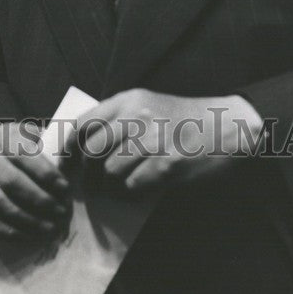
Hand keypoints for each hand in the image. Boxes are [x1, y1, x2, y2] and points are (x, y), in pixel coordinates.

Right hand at [0, 121, 71, 240]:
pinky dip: (8, 231)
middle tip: (60, 212)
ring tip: (49, 228)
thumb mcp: (33, 137)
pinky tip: (28, 236)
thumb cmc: (18, 147)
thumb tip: (74, 156)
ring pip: (0, 205)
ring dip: (27, 220)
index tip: (65, 188)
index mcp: (4, 138)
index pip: (25, 155)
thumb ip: (52, 144)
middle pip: (12, 182)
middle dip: (40, 200)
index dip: (46, 173)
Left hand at [64, 88, 263, 193]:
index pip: (83, 122)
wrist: (227, 127)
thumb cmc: (185, 119)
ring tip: (121, 187)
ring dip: (111, 186)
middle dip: (88, 173)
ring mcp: (151, 140)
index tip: (65, 163)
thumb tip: (83, 148)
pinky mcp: (165, 165)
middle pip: (91, 151)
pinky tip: (141, 189)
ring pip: (109, 172)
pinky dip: (131, 194)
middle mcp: (136, 116)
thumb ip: (119, 119)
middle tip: (92, 185)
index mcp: (129, 99)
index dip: (68, 147)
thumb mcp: (148, 105)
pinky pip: (132, 187)